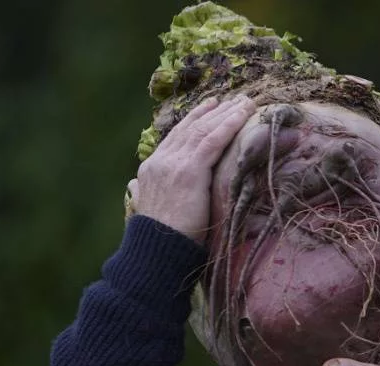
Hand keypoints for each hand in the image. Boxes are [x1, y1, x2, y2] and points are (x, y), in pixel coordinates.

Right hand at [132, 95, 255, 243]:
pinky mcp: (189, 171)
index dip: (194, 120)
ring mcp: (173, 164)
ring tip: (245, 103)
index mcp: (150, 169)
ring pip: (203, 130)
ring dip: (227, 114)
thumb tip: (134, 187)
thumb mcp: (146, 210)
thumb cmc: (159, 241)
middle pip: (190, 129)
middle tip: (232, 99)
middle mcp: (160, 161)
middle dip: (213, 112)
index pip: (175, 137)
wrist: (157, 252)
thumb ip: (141, 193)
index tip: (211, 108)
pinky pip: (213, 141)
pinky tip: (243, 115)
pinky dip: (229, 125)